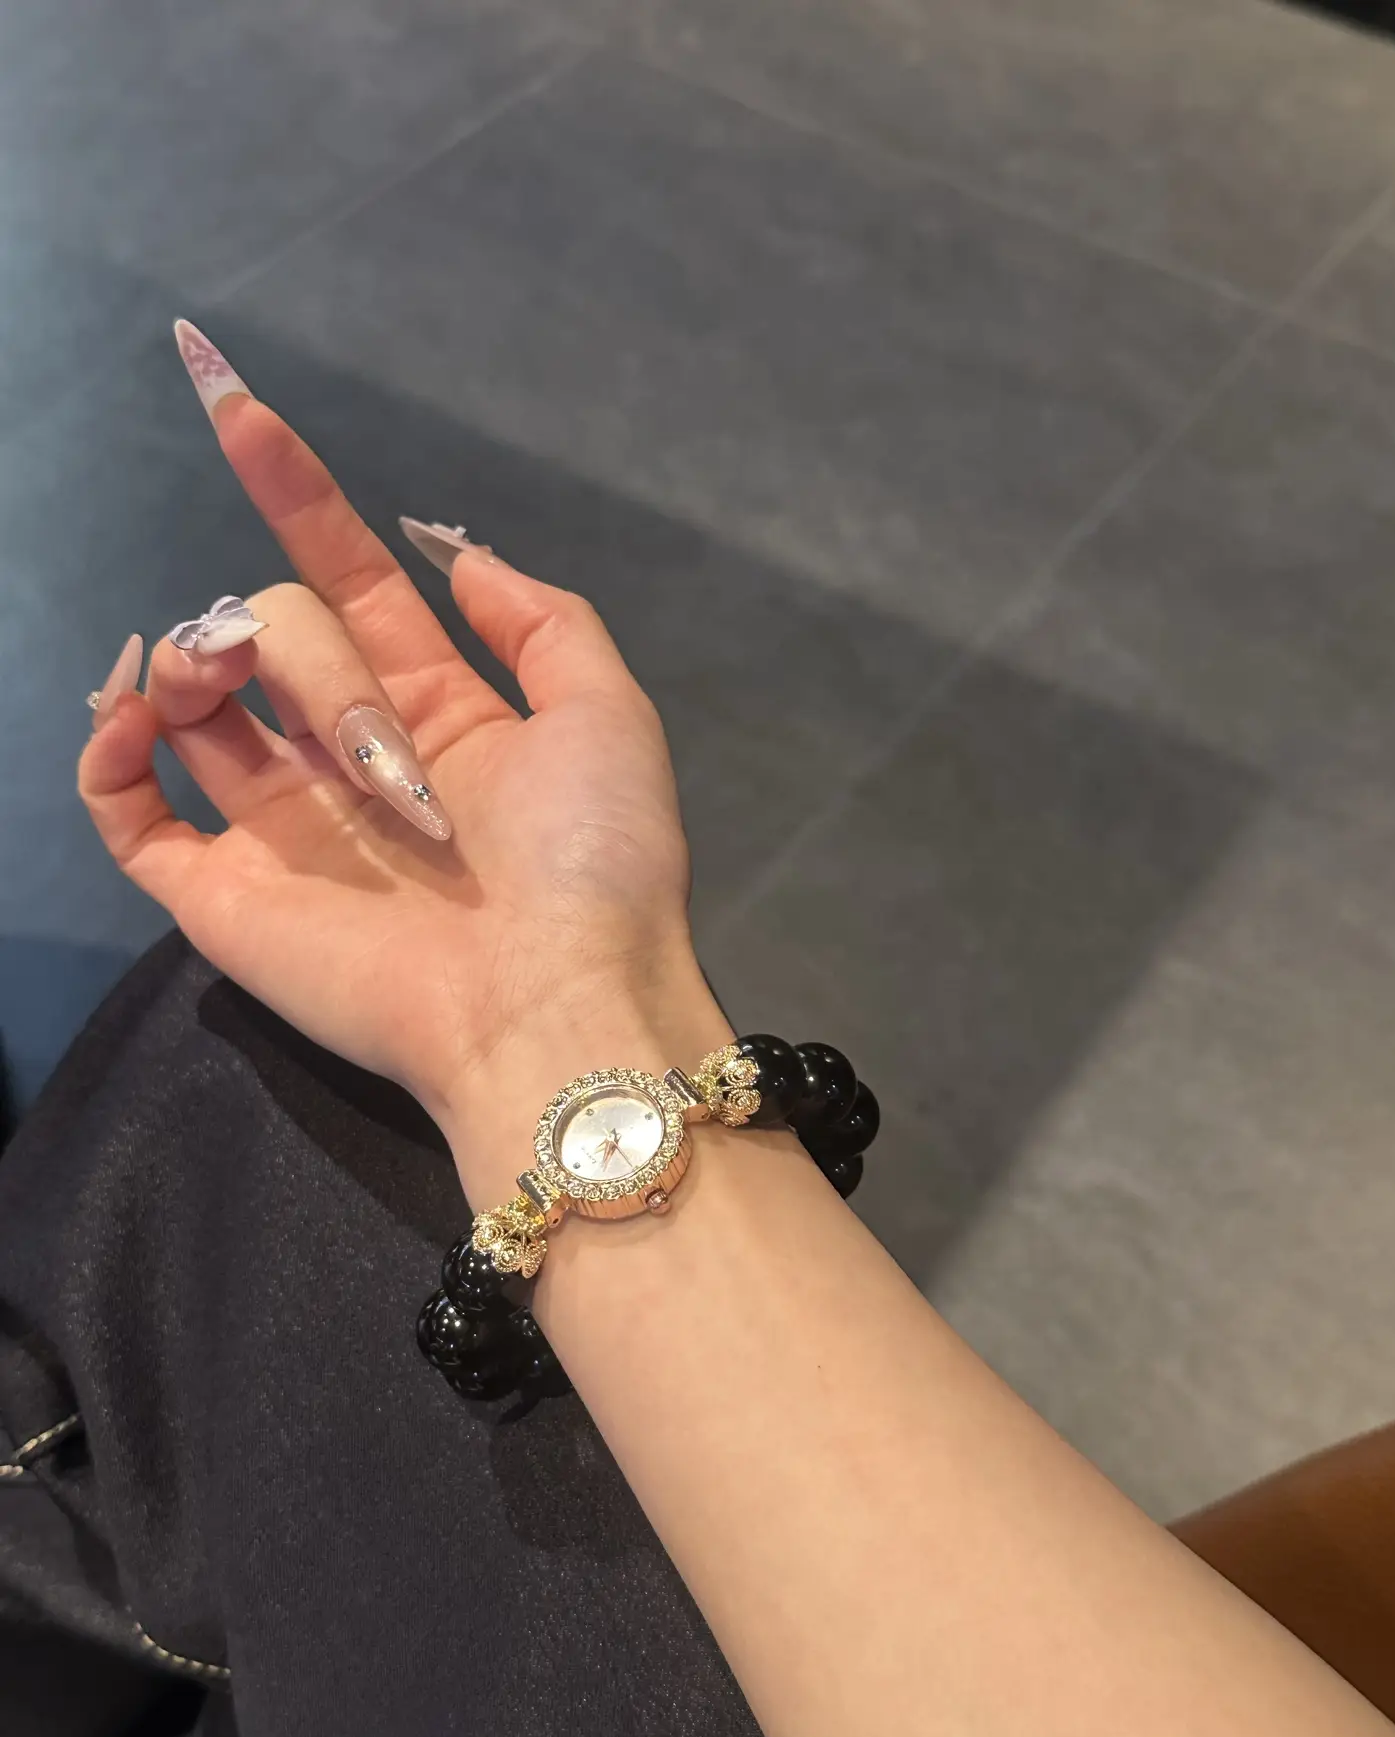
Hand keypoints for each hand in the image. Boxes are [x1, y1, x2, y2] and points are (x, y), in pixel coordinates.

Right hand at [78, 346, 723, 1154]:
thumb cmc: (592, 864)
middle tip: (382, 754)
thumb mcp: (607, 712)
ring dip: (202, 660)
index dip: (292, 485)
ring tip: (239, 706)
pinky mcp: (220, 892)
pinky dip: (105, 747)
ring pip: (195, 691)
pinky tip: (133, 713)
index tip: (226, 391)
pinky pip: (124, 805)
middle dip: (310, 652)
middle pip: (273, 624)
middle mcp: (348, 755)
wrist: (552, 1005)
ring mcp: (279, 823)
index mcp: (437, 710)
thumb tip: (451, 548)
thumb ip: (539, 618)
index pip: (344, 576)